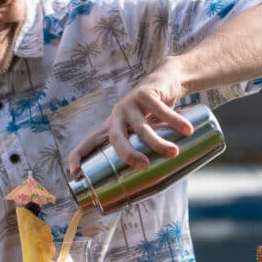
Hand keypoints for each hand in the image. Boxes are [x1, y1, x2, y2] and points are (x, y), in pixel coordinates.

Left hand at [67, 58, 192, 174]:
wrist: (166, 80)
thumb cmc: (154, 114)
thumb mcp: (144, 130)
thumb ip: (146, 149)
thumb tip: (158, 182)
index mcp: (111, 128)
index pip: (89, 142)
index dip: (78, 156)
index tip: (74, 173)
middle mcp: (117, 116)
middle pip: (116, 139)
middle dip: (127, 154)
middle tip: (144, 167)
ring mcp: (130, 104)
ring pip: (141, 127)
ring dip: (157, 141)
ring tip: (174, 152)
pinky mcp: (145, 93)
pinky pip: (161, 110)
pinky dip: (175, 121)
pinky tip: (187, 130)